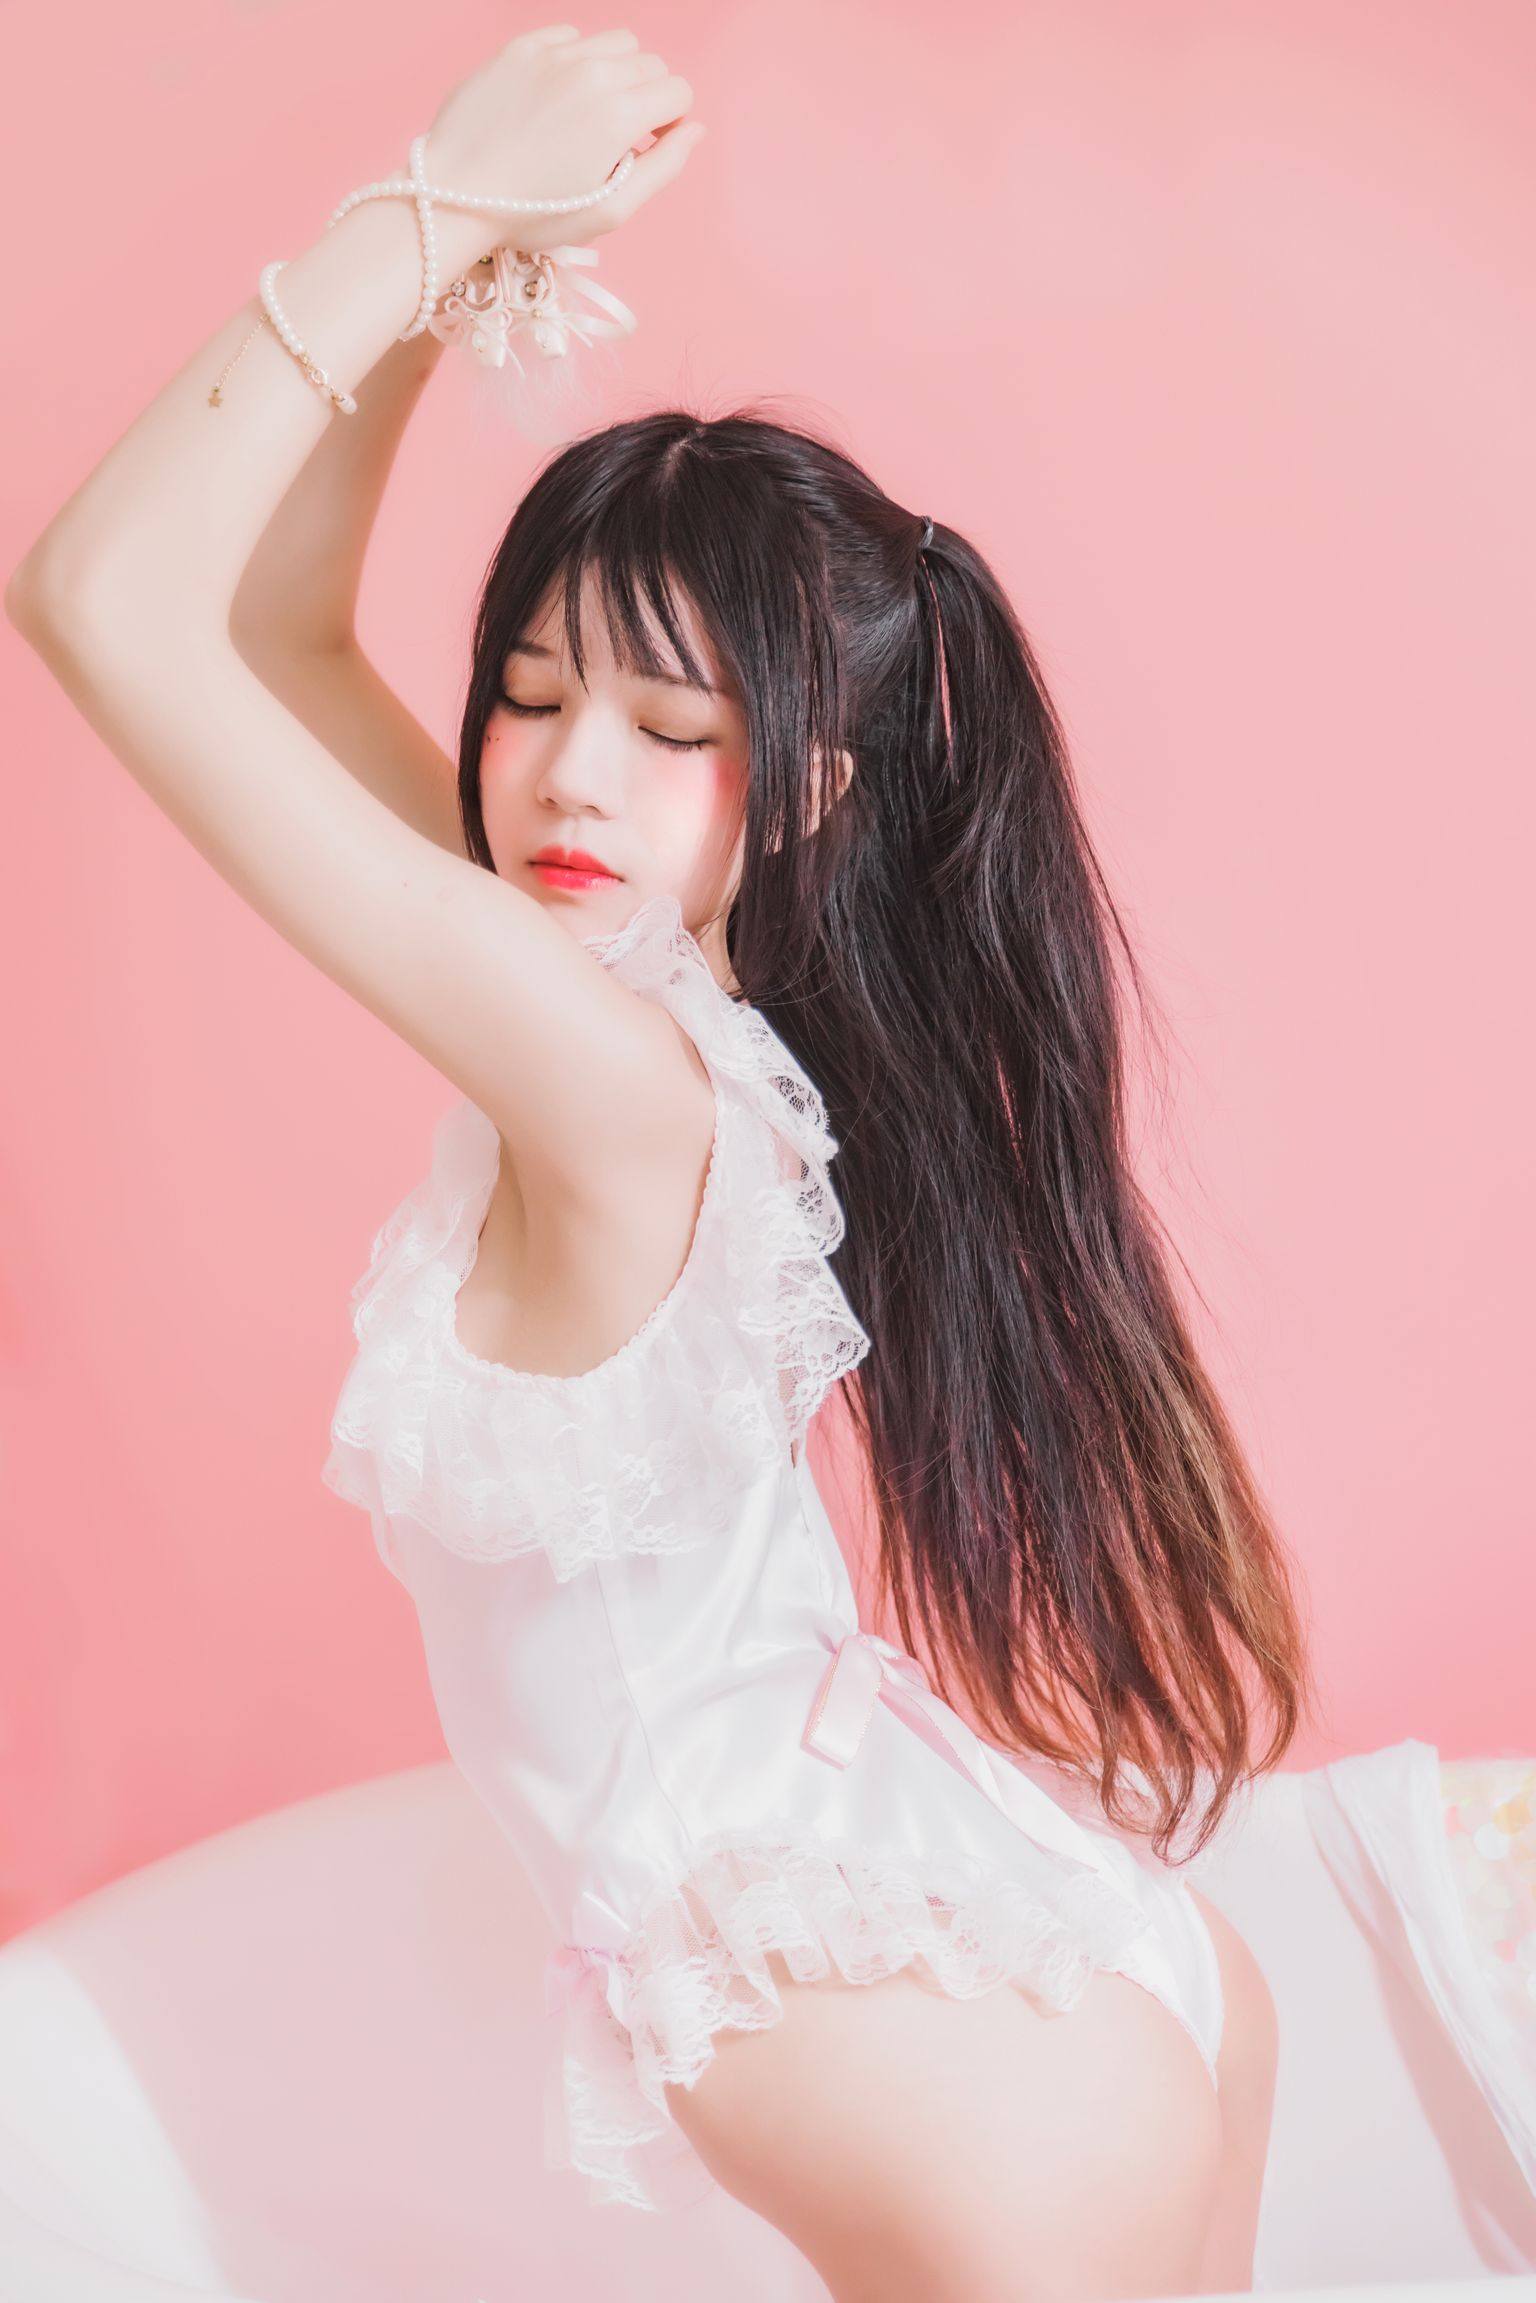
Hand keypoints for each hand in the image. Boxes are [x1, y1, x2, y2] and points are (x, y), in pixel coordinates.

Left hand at [422, 22, 700, 261]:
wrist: (453, 195)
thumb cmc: (533, 215)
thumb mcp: (609, 211)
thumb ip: (662, 168)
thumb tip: (694, 131)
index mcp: (619, 115)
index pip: (678, 92)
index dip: (669, 123)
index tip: (644, 147)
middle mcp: (592, 72)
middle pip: (650, 65)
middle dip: (645, 98)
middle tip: (614, 137)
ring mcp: (554, 55)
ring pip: (615, 43)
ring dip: (616, 74)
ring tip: (588, 113)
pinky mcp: (521, 47)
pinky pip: (570, 37)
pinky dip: (576, 61)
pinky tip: (555, 97)